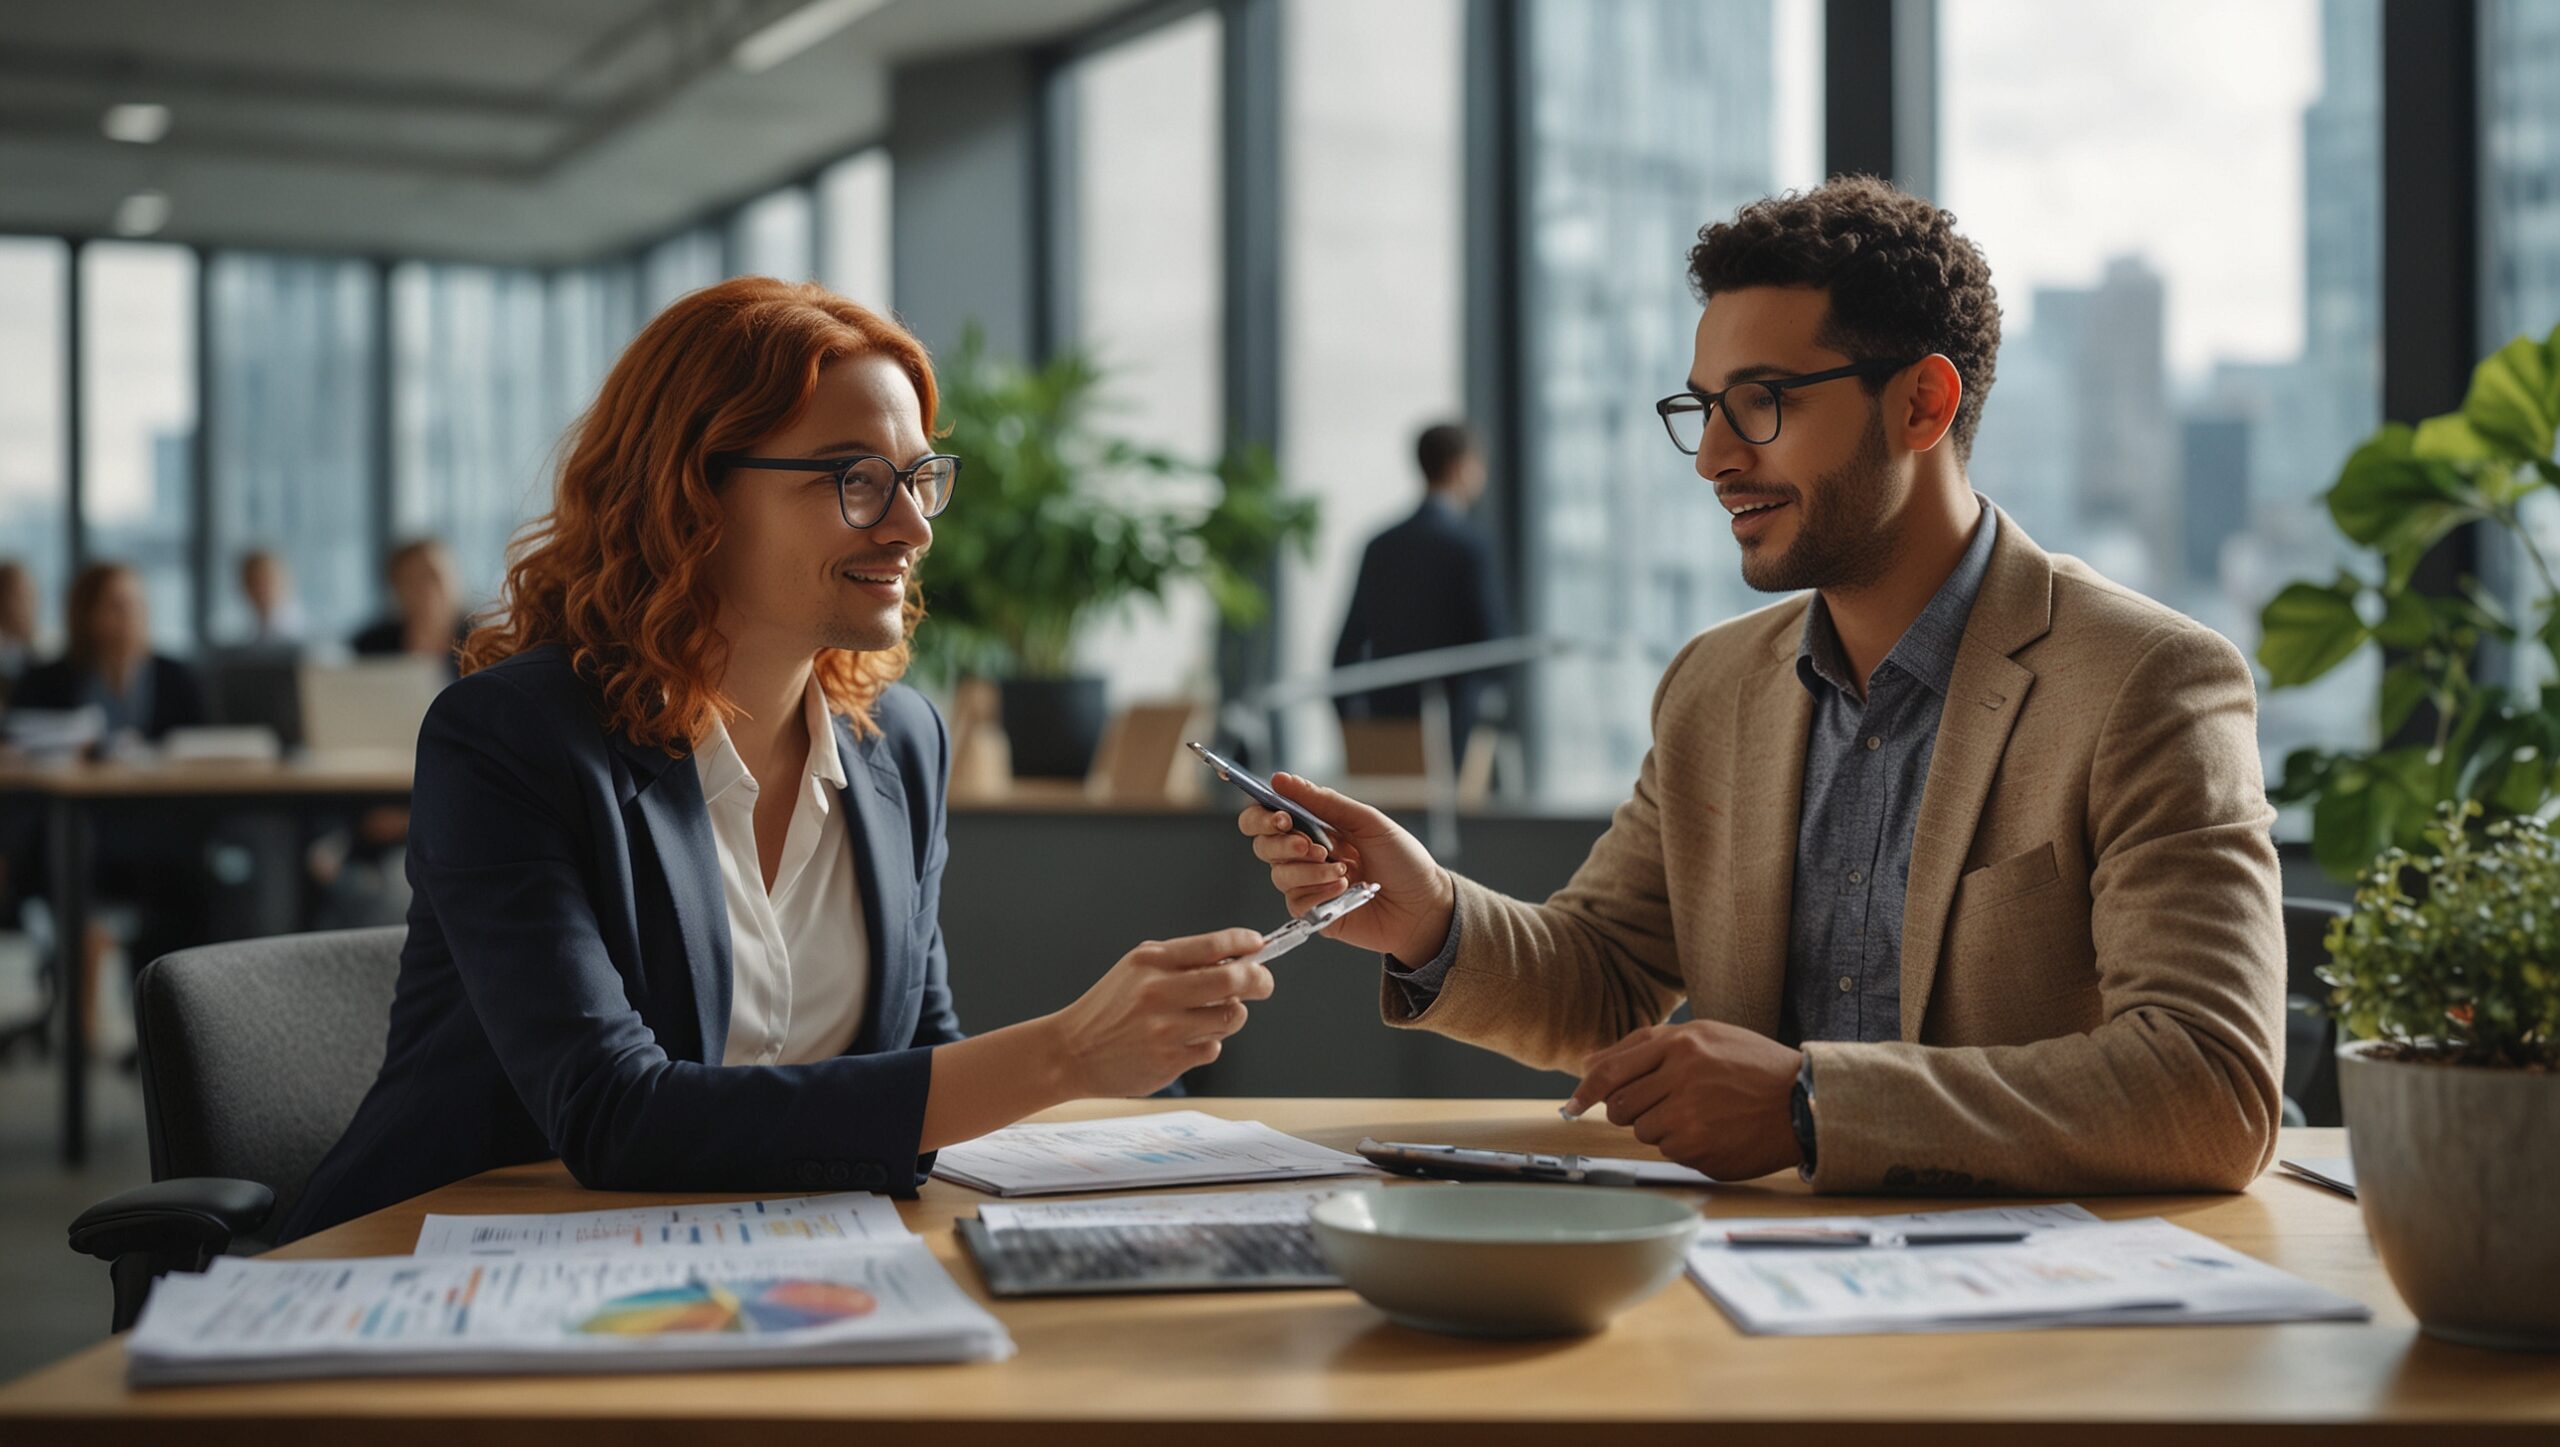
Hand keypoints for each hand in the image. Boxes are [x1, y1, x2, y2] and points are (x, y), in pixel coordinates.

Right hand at [1045, 928, 1273, 1098]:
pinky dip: (1207, 1043)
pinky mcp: (1170, 1061)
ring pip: (1231, 1017)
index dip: (1245, 943)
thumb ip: (1181, 960)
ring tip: (1211, 1015)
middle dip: (1260, 980)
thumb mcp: (1136, 968)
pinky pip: (1213, 1047)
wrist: (1071, 1051)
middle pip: (1234, 979)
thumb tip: (1237, 956)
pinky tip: (1183, 1041)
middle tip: (1263, 983)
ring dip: (1232, 1015)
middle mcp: (1160, 992)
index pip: (1213, 945)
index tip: (1259, 945)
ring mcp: (1166, 1029)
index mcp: (1152, 962)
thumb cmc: (1109, 1007)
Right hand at [1236, 773, 1454, 964]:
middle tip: (1313, 846)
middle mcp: (1306, 855)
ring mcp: (1309, 884)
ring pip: (1279, 874)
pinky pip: (1296, 901)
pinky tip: (1344, 889)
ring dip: (1309, 870)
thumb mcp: (1367, 822)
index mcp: (1315, 827)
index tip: (1281, 817)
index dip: (1263, 816)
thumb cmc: (1402, 860)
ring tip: (1343, 870)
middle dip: (1282, 844)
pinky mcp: (1314, 913)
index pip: (1268, 817)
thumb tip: (1281, 780)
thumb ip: (1324, 802)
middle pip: (1264, 846)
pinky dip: (1318, 892)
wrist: (1424, 905)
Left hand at [1566, 1021, 1806, 1180]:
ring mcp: (1690, 1116)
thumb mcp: (1704, 1036)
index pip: (1611, 1071)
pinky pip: (1668, 1151)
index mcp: (1680, 1044)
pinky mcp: (1700, 1149)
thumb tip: (1588, 1064)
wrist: (1803, 1101)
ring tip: (1699, 1113)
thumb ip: (1643, 1046)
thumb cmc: (1752, 1066)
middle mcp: (1681, 1077)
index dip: (1585, 1092)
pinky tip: (1712, 1131)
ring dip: (1660, 1126)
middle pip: (1620, 1106)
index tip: (1571, 1106)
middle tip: (1663, 1104)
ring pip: (1642, 1130)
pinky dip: (1683, 1144)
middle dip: (1632, 1109)